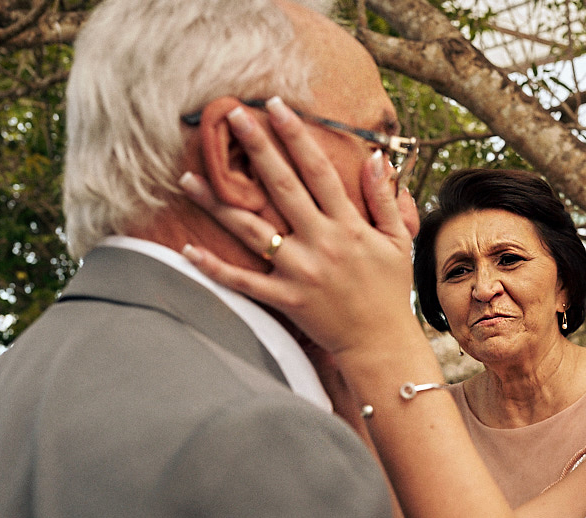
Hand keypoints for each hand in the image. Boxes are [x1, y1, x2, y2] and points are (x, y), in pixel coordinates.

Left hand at [179, 97, 421, 361]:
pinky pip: (243, 282)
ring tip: (187, 177)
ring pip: (251, 231)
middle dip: (257, 149)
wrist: (381, 342)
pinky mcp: (285, 299)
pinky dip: (214, 268)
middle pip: (282, 188)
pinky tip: (187, 250)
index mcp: (348, 226)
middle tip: (232, 117)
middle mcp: (321, 243)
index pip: (318, 171)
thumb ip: (384, 199)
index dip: (296, 136)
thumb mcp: (398, 241)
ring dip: (217, 203)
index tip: (276, 107)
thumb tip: (374, 159)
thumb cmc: (390, 290)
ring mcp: (299, 272)